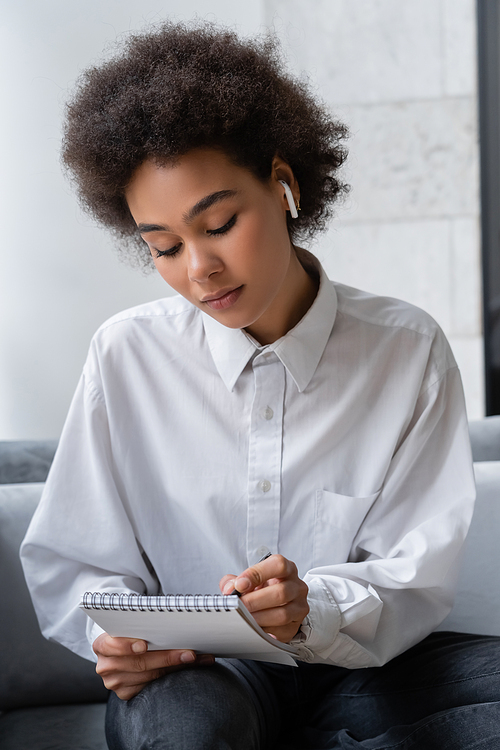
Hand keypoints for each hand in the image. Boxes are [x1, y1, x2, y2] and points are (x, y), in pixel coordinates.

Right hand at [93, 634, 214, 699]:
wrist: (120, 649)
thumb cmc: (130, 632)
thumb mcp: (130, 624)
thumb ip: (143, 624)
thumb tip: (176, 622)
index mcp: (102, 644)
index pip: (111, 645)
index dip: (127, 645)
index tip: (144, 645)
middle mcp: (106, 666)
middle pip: (139, 663)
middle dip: (168, 657)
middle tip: (190, 653)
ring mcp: (115, 683)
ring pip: (150, 676)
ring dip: (176, 667)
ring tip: (197, 660)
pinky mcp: (126, 694)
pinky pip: (152, 687)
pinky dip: (172, 678)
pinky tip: (187, 670)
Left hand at [219, 554, 308, 642]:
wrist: (274, 603)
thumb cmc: (261, 588)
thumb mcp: (249, 579)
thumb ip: (235, 581)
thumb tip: (230, 589)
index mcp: (287, 569)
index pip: (278, 566)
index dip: (257, 574)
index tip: (239, 585)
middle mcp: (297, 586)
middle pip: (281, 592)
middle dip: (255, 601)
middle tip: (239, 606)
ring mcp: (299, 606)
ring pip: (283, 614)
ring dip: (259, 618)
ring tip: (243, 617)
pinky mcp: (296, 625)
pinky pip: (281, 631)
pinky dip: (264, 631)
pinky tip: (253, 627)